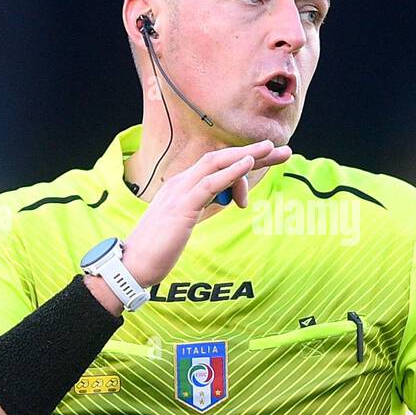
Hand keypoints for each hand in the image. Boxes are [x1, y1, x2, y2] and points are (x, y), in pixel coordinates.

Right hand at [122, 140, 290, 288]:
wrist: (133, 265)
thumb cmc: (157, 249)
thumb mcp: (186, 222)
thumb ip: (203, 207)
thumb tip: (225, 198)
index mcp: (180, 186)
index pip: (216, 166)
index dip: (244, 161)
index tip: (269, 160)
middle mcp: (180, 183)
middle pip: (220, 158)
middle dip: (253, 153)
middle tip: (282, 149)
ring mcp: (179, 192)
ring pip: (217, 164)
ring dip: (247, 155)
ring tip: (272, 149)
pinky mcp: (182, 206)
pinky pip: (210, 183)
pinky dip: (231, 172)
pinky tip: (249, 164)